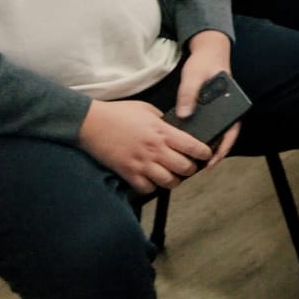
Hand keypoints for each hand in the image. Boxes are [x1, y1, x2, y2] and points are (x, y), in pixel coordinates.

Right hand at [77, 99, 213, 194]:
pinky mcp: (127, 173)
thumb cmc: (119, 113)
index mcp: (162, 132)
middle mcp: (155, 150)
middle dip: (191, 169)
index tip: (207, 154)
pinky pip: (146, 188)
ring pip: (168, 182)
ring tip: (174, 176)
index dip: (204, 153)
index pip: (192, 146)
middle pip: (184, 168)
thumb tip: (174, 127)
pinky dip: (152, 187)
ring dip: (174, 181)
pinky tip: (153, 180)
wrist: (91, 123)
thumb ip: (163, 120)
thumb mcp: (147, 109)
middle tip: (190, 167)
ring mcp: (141, 163)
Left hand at [175, 30, 239, 169]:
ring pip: (213, 133)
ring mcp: (216, 111)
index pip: (231, 131)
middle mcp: (226, 110)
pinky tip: (184, 145)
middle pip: (222, 136)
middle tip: (197, 168)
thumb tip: (183, 115)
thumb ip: (188, 94)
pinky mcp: (206, 110)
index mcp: (231, 104)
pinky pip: (203, 126)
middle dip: (212, 153)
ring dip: (204, 147)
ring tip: (190, 161)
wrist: (207, 52)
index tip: (212, 161)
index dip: (223, 148)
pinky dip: (196, 136)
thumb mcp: (194, 76)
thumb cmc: (204, 64)